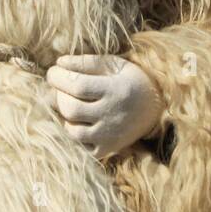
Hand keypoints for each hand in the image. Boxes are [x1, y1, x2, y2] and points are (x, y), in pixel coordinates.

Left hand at [47, 54, 163, 159]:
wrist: (157, 110)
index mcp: (116, 90)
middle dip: (58, 95)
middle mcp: (112, 115)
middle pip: (71, 109)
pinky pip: (80, 147)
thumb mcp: (116, 65)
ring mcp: (110, 136)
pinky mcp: (108, 149)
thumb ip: (88, 62)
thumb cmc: (132, 81)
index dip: (59, 78)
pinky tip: (78, 120)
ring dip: (64, 115)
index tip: (53, 71)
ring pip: (72, 131)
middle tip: (60, 86)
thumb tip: (59, 63)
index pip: (78, 85)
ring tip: (69, 103)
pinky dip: (73, 134)